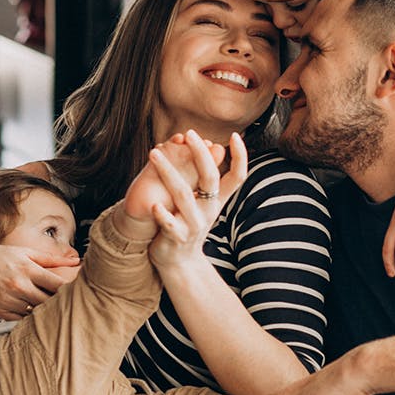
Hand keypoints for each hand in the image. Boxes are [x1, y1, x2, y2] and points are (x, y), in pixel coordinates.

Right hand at [0, 243, 79, 320]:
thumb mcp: (23, 252)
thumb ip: (51, 259)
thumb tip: (77, 261)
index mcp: (28, 269)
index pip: (58, 285)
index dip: (71, 290)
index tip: (78, 292)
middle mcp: (19, 286)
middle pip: (50, 301)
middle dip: (60, 303)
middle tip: (69, 304)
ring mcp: (7, 300)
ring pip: (36, 312)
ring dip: (44, 311)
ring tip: (52, 309)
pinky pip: (21, 320)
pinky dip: (28, 317)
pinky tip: (32, 312)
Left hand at [147, 131, 246, 270]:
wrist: (180, 261)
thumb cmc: (188, 223)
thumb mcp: (202, 202)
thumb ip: (204, 179)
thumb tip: (210, 146)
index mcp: (217, 199)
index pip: (237, 176)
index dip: (240, 157)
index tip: (236, 136)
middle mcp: (210, 209)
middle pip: (211, 178)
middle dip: (201, 154)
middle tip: (190, 133)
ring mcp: (195, 224)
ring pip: (184, 195)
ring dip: (168, 172)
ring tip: (154, 153)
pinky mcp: (178, 238)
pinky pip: (171, 224)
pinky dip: (163, 214)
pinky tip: (155, 204)